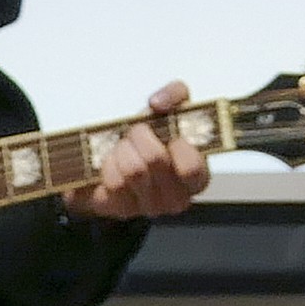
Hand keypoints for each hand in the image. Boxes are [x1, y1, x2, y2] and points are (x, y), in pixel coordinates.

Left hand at [65, 83, 213, 220]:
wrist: (114, 158)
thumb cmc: (149, 138)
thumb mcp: (170, 110)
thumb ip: (175, 95)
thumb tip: (158, 103)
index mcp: (197, 177)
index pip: (192, 168)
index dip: (179, 145)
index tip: (170, 133)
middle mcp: (176, 198)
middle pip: (155, 160)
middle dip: (140, 136)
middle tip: (136, 132)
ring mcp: (148, 208)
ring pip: (131, 171)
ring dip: (122, 149)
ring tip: (123, 147)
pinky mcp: (121, 211)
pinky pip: (111, 183)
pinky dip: (107, 164)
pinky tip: (111, 162)